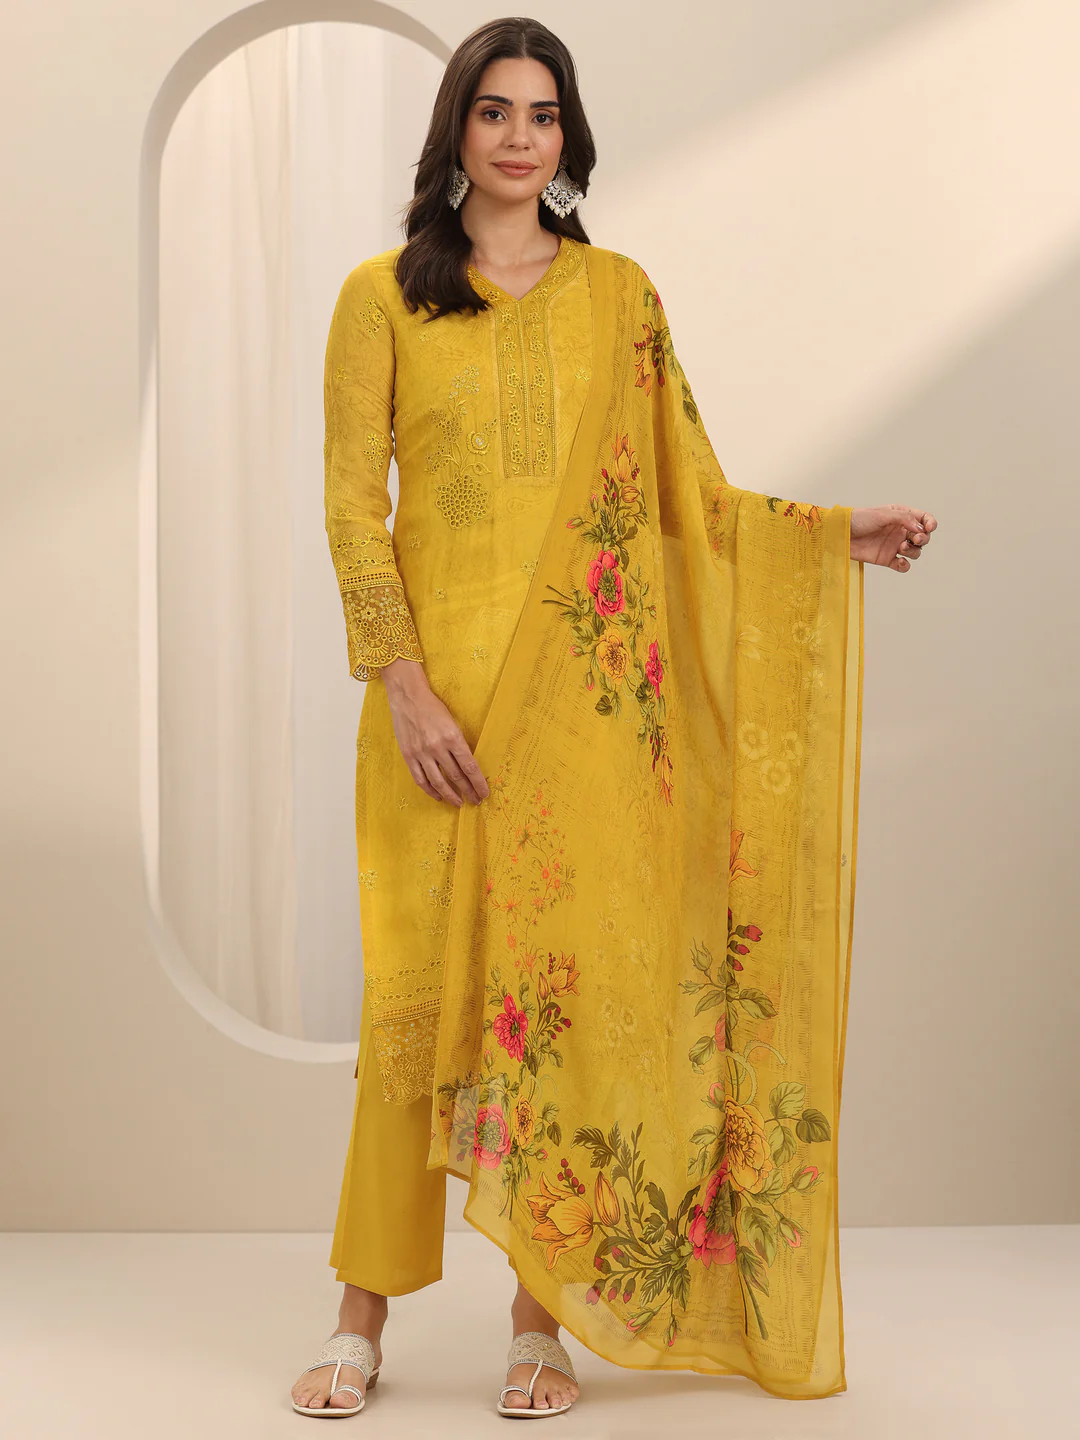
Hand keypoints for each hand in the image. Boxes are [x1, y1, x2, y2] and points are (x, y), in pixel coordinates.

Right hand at [380, 658, 489, 806]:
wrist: (408, 697)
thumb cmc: (432, 707)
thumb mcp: (452, 722)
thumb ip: (459, 743)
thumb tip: (468, 765)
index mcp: (452, 737)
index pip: (470, 766)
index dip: (478, 783)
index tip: (484, 792)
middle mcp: (437, 747)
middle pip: (456, 776)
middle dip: (468, 791)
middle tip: (476, 800)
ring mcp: (422, 753)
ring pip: (439, 782)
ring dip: (451, 795)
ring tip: (459, 802)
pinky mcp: (409, 756)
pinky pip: (421, 779)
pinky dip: (430, 790)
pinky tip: (438, 795)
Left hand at [850, 505, 936, 570]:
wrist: (840, 533)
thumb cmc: (859, 519)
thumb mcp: (883, 514)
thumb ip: (903, 519)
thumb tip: (920, 529)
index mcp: (901, 516)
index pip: (924, 519)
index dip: (930, 523)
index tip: (929, 528)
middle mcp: (900, 531)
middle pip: (922, 537)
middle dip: (923, 538)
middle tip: (914, 539)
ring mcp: (894, 546)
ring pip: (915, 552)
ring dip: (913, 551)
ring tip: (901, 547)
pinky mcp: (886, 559)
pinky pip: (903, 565)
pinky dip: (905, 565)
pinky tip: (900, 561)